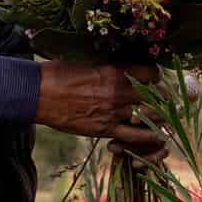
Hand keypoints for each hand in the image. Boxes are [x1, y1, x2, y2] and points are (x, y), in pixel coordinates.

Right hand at [34, 62, 167, 159]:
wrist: (39, 94)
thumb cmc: (59, 74)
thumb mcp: (88, 63)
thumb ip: (109, 67)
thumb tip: (122, 67)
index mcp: (116, 71)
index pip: (152, 73)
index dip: (156, 77)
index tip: (154, 80)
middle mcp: (120, 92)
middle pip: (158, 97)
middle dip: (162, 100)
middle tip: (160, 102)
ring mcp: (114, 112)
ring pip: (152, 119)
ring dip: (157, 120)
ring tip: (154, 119)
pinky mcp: (105, 130)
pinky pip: (135, 138)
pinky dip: (144, 138)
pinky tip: (145, 135)